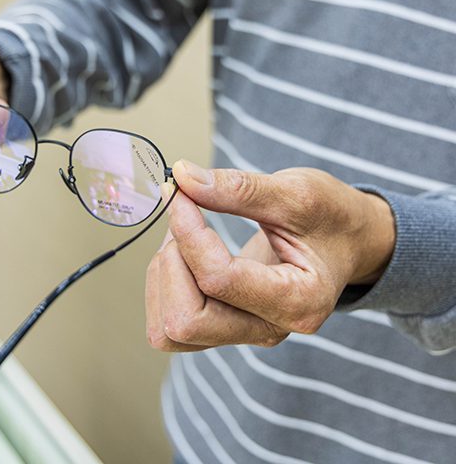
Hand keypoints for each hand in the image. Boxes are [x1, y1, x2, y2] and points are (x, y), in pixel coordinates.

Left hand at [146, 162, 395, 351]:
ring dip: (163, 277)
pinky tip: (182, 253)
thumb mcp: (295, 192)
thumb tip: (182, 177)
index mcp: (299, 301)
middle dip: (172, 263)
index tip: (181, 192)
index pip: (218, 279)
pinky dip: (163, 287)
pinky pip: (170, 326)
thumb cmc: (331, 216)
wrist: (348, 240)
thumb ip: (239, 188)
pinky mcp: (224, 328)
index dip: (188, 232)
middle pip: (186, 321)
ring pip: (170, 330)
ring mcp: (244, 333)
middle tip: (186, 219)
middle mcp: (269, 329)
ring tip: (185, 235)